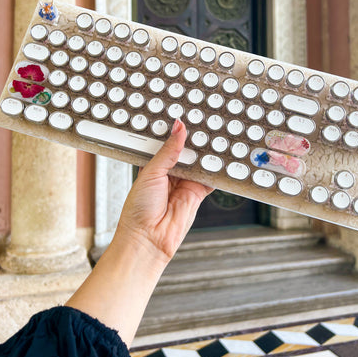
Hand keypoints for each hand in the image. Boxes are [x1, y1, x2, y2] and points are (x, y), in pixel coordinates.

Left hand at [115, 118, 212, 261]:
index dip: (177, 131)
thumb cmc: (138, 211)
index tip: (186, 116)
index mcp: (154, 164)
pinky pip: (210, 178)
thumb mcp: (151, 172)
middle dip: (194, 140)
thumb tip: (178, 128)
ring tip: (213, 138)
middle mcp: (170, 172)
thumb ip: (168, 150)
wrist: (148, 239)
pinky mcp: (197, 194)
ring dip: (206, 154)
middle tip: (204, 124)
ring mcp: (184, 183)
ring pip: (199, 162)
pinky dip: (216, 171)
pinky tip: (219, 160)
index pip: (169, 142)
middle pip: (187, 151)